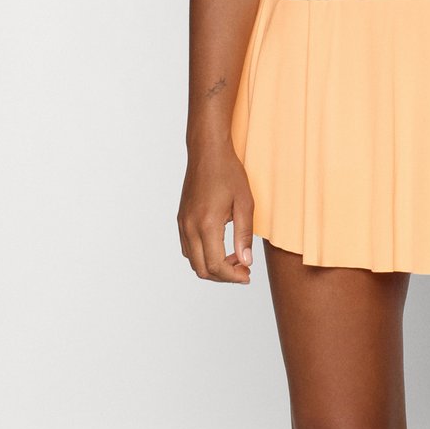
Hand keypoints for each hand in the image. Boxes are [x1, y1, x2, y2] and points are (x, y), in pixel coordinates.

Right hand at [177, 143, 254, 283]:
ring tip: (234, 258)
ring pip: (193, 261)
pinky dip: (203, 255)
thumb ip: (244, 235)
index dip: (233, 276)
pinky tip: (220, 247)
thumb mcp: (245, 202)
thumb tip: (246, 261)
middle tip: (243, 270)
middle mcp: (190, 227)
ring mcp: (183, 224)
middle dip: (224, 276)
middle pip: (202, 269)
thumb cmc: (228, 172)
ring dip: (212, 266)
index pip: (216, 265)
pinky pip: (188, 248)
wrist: (207, 151)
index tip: (247, 274)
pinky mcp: (181, 219)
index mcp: (206, 224)